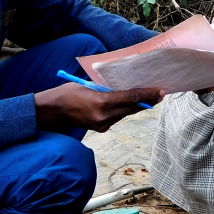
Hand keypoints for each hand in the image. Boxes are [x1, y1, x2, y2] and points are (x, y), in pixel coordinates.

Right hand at [34, 83, 163, 132]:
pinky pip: (118, 117)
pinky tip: (130, 104)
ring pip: (126, 113)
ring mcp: (103, 124)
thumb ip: (106, 87)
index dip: (147, 94)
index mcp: (102, 101)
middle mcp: (105, 116)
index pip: (130, 97)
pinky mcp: (101, 128)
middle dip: (148, 101)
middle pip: (132, 108)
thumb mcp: (88, 85)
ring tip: (149, 98)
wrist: (53, 111)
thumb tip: (124, 85)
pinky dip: (124, 110)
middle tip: (160, 94)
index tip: (160, 90)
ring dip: (137, 106)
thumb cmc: (68, 92)